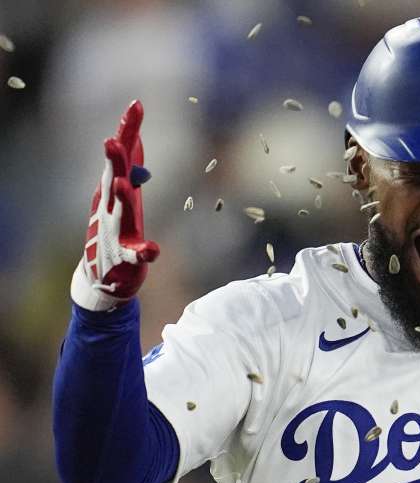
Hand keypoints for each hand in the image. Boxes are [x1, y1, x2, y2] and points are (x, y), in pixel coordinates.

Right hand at [76, 100, 158, 306]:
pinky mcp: (125, 259)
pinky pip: (134, 256)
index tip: (137, 104)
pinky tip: (152, 250)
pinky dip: (142, 253)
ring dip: (121, 201)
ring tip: (122, 184)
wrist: (104, 277)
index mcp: (114, 193)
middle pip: (113, 180)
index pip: (121, 158)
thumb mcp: (124, 198)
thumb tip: (134, 139)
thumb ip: (130, 170)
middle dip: (113, 162)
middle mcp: (111, 210)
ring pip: (119, 215)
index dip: (128, 132)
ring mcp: (115, 234)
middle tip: (112, 140)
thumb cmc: (117, 233)